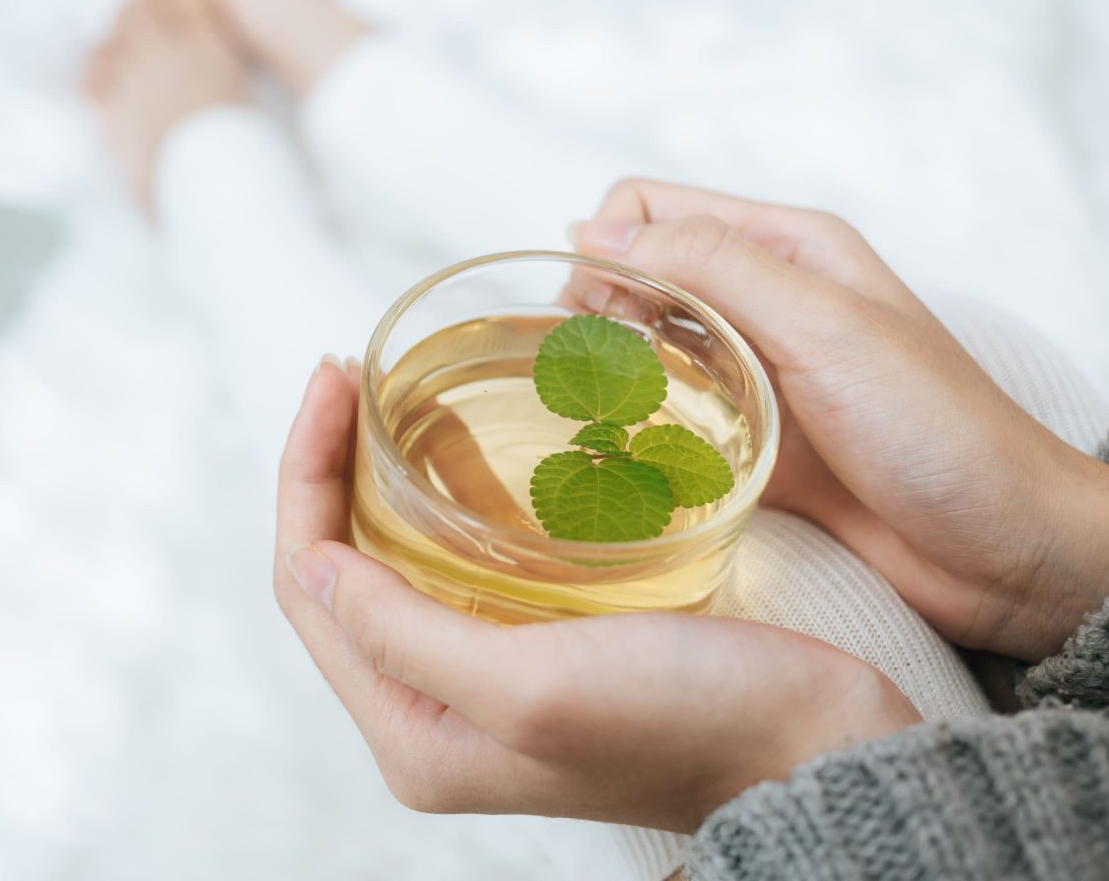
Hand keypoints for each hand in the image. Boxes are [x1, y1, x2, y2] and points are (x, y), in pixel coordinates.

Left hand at [274, 361, 918, 831]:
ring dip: (381, 477)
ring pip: (398, 558)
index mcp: (414, 732)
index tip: (331, 380)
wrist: (817, 746)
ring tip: (391, 395)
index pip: (310, 586)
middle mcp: (436, 710)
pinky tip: (465, 444)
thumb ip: (405, 637)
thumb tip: (315, 564)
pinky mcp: (539, 646)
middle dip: (331, 467)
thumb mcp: (532, 690)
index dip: (303, 475)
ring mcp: (486, 677)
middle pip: (344, 567)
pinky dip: (451, 498)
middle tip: (352, 376)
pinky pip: (461, 561)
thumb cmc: (692, 724)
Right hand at [572, 179, 1108, 659]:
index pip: (652, 208)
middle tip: (603, 368)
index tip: (599, 308)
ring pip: (643, 346)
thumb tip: (596, 232)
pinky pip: (666, 418)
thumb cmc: (939, 430)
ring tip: (608, 410)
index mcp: (786, 250)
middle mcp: (763, 302)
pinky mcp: (747, 440)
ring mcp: (753, 373)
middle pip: (638, 275)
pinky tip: (633, 451)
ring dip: (613, 367)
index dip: (608, 247)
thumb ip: (712, 268)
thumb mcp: (821, 326)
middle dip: (598, 308)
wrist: (1002, 546)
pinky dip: (638, 426)